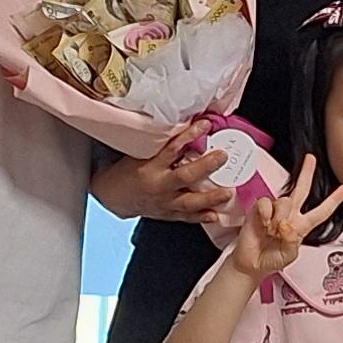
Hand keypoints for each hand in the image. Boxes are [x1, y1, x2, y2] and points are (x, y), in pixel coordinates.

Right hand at [110, 126, 234, 223]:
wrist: (113, 196)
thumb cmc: (127, 172)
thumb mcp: (141, 155)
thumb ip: (164, 148)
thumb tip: (190, 131)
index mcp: (150, 166)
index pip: (172, 148)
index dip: (189, 135)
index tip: (205, 124)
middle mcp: (158, 185)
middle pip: (185, 176)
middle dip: (206, 167)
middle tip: (223, 157)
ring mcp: (163, 202)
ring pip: (189, 202)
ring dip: (211, 198)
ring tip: (228, 192)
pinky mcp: (166, 214)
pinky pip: (186, 217)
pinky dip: (201, 217)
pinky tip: (214, 215)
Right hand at [224, 157, 340, 282]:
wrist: (251, 264)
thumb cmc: (271, 260)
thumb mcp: (289, 255)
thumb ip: (292, 240)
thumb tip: (286, 224)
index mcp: (301, 226)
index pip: (321, 211)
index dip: (333, 200)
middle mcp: (290, 215)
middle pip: (301, 189)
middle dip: (307, 172)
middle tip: (311, 158)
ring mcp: (275, 211)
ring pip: (285, 200)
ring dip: (279, 218)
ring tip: (271, 231)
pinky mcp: (260, 209)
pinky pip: (266, 203)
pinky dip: (265, 214)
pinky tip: (263, 224)